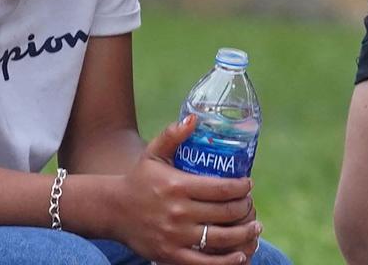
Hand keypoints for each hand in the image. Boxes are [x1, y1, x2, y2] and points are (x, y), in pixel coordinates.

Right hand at [113, 116, 261, 264]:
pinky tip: (240, 254)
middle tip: (250, 204)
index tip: (248, 185)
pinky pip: (206, 262)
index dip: (241, 187)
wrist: (113, 209)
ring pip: (221, 238)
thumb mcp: (153, 153)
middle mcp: (178, 211)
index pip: (221, 188)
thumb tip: (194, 118)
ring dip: (245, 233)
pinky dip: (227, 261)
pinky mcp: (171, 255)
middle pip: (225, 212)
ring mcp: (175, 235)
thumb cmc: (139, 180)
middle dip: (245, 208)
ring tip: (255, 227)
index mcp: (177, 185)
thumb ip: (173, 134)